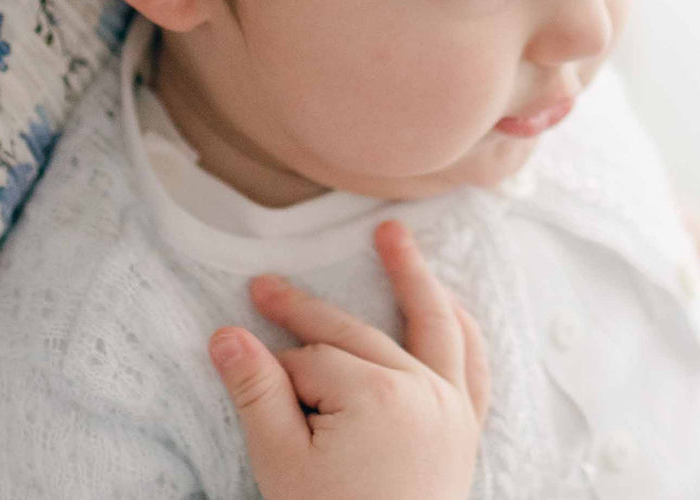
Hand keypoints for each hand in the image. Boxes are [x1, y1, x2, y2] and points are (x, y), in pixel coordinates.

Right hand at [208, 219, 489, 499]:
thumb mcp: (281, 467)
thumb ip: (257, 394)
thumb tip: (225, 334)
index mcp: (379, 397)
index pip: (312, 362)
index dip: (273, 368)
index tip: (245, 370)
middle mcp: (424, 390)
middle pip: (356, 336)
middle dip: (305, 313)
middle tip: (264, 285)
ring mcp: (452, 406)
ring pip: (433, 325)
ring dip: (412, 276)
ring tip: (392, 233)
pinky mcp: (466, 428)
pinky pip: (474, 364)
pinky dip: (461, 328)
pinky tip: (451, 302)